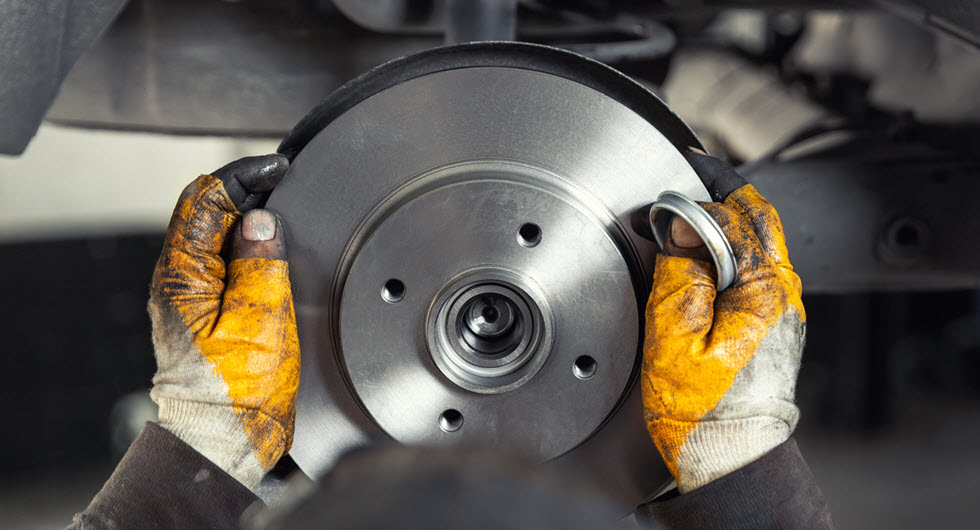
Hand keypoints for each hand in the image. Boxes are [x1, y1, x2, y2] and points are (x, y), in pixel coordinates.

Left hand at [148, 154, 299, 489]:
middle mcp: (179, 281)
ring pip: (214, 234)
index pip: (205, 198)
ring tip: (285, 212)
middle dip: (246, 189)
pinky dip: (248, 244)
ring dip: (247, 216)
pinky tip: (273, 252)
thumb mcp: (259, 319)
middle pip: (205, 210)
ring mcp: (190, 296)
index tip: (279, 168)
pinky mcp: (205, 311)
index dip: (244, 174)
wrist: (226, 440)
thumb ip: (260, 262)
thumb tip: (262, 219)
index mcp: (183, 276)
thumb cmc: (238, 393)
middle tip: (286, 185)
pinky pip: (223, 261)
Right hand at [642, 150, 804, 492]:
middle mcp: (784, 295)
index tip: (675, 178)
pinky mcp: (774, 327)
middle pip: (761, 220)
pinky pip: (756, 271)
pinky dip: (729, 251)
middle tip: (689, 178)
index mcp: (763, 291)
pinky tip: (700, 258)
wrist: (728, 457)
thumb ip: (680, 273)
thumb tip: (679, 227)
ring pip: (762, 243)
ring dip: (727, 221)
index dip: (700, 192)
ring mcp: (783, 311)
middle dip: (724, 192)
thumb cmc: (701, 410)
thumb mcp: (673, 335)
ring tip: (687, 216)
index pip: (736, 215)